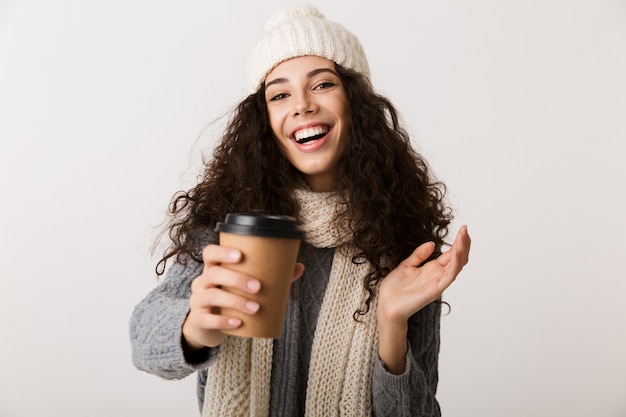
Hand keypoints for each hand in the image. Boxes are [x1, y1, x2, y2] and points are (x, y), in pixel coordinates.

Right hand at [182, 244, 303, 349]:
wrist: (207, 327)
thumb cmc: (229, 299)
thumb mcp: (243, 287)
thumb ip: (269, 277)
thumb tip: (299, 266)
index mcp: (213, 269)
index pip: (209, 253)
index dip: (222, 251)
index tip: (241, 255)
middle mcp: (202, 282)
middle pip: (213, 274)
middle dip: (236, 279)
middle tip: (258, 287)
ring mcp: (197, 301)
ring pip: (211, 296)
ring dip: (235, 301)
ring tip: (255, 308)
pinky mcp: (198, 321)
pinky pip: (207, 319)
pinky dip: (224, 321)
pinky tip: (238, 323)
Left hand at [377, 226, 470, 325]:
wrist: (386, 305)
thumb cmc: (395, 289)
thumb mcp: (407, 265)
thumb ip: (419, 255)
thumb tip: (432, 243)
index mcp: (432, 269)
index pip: (451, 253)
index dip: (458, 241)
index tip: (463, 228)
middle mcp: (438, 275)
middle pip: (458, 258)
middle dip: (463, 244)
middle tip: (466, 229)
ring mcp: (438, 283)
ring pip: (456, 266)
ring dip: (462, 251)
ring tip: (464, 237)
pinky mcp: (435, 290)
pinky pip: (449, 276)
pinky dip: (455, 264)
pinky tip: (456, 252)